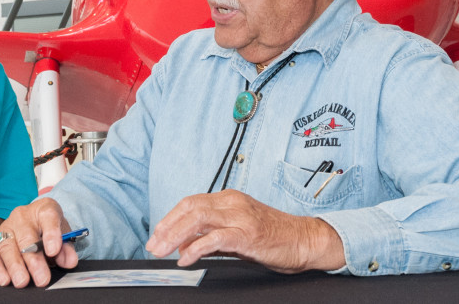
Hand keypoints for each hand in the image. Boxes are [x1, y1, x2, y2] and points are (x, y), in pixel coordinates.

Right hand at [0, 198, 78, 287]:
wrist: (33, 222)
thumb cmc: (49, 230)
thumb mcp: (63, 234)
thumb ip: (66, 248)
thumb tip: (69, 261)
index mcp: (44, 208)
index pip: (48, 216)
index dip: (51, 234)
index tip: (53, 251)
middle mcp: (22, 215)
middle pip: (27, 236)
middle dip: (34, 260)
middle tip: (42, 279)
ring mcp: (6, 227)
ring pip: (7, 246)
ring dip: (15, 266)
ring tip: (22, 281)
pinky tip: (5, 279)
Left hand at [145, 190, 345, 272]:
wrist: (305, 240)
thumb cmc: (274, 237)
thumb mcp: (238, 232)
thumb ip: (212, 235)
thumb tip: (185, 245)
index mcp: (228, 199)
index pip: (190, 203)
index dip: (170, 218)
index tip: (157, 235)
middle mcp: (232, 203)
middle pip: (189, 208)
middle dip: (166, 227)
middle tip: (153, 246)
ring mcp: (240, 217)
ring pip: (198, 219)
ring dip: (175, 236)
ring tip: (162, 252)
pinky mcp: (247, 234)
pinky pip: (215, 238)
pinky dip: (196, 248)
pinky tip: (185, 259)